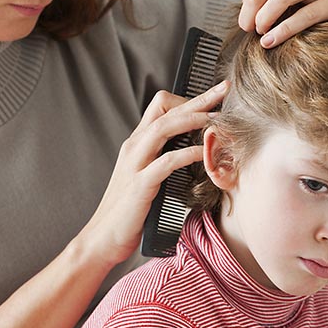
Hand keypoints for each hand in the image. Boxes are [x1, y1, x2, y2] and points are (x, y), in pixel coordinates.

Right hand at [78, 81, 228, 265]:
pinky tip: (205, 152)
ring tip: (219, 118)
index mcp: (136, 143)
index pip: (160, 106)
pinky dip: (188, 153)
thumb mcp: (145, 177)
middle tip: (224, 89)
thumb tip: (188, 151)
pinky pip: (167, 161)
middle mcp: (134, 147)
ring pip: (164, 127)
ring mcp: (135, 164)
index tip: (212, 101)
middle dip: (198, 98)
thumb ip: (160, 160)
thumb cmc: (128, 211)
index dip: (188, 99)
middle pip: (166, 110)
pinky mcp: (140, 185)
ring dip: (194, 119)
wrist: (102, 238)